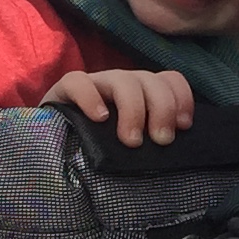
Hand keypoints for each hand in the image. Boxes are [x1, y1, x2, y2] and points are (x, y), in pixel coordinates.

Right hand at [41, 68, 193, 146]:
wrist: (55, 149)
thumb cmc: (102, 152)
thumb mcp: (134, 147)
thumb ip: (154, 144)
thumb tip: (179, 158)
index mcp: (143, 93)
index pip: (169, 79)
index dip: (181, 98)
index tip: (183, 127)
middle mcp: (122, 84)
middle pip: (150, 80)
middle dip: (162, 108)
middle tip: (161, 141)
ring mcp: (95, 84)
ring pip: (122, 80)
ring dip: (133, 109)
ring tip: (131, 140)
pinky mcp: (66, 90)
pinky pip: (78, 82)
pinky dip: (90, 97)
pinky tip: (99, 118)